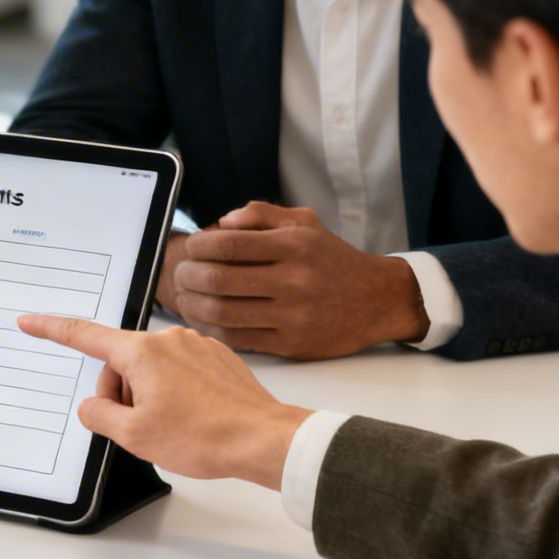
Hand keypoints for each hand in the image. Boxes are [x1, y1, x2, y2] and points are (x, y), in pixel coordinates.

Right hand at [15, 314, 308, 488]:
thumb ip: (101, 417)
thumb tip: (92, 407)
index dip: (52, 329)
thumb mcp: (135, 436)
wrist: (261, 438)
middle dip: (120, 394)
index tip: (31, 321)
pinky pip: (180, 371)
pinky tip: (192, 418)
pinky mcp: (216, 357)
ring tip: (172, 427)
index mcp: (141, 353)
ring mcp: (195, 346)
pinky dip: (176, 393)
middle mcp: (167, 340)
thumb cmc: (204, 436)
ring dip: (149, 396)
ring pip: (151, 369)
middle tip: (138, 428)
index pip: (84, 335)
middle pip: (121, 362)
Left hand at [173, 202, 427, 358]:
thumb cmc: (333, 259)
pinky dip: (211, 330)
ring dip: (193, 305)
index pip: (228, 244)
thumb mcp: (305, 222)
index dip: (198, 247)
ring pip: (223, 312)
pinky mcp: (291, 344)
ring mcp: (292, 315)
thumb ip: (261, 214)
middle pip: (219, 280)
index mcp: (294, 245)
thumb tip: (220, 223)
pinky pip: (238, 340)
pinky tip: (202, 320)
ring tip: (184, 297)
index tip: (191, 249)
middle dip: (188, 276)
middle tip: (180, 274)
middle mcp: (293, 280)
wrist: (378, 300)